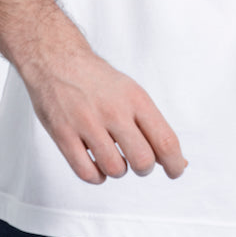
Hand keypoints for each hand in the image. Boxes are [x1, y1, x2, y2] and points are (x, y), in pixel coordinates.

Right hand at [20, 45, 187, 184]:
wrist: (57, 60)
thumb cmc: (98, 81)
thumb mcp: (131, 92)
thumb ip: (152, 125)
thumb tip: (178, 160)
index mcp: (135, 99)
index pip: (165, 140)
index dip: (175, 163)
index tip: (175, 170)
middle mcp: (113, 110)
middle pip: (143, 160)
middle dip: (144, 168)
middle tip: (138, 163)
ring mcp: (87, 123)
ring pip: (115, 169)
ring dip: (118, 171)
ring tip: (114, 159)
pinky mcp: (63, 134)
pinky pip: (86, 172)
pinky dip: (96, 177)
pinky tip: (97, 166)